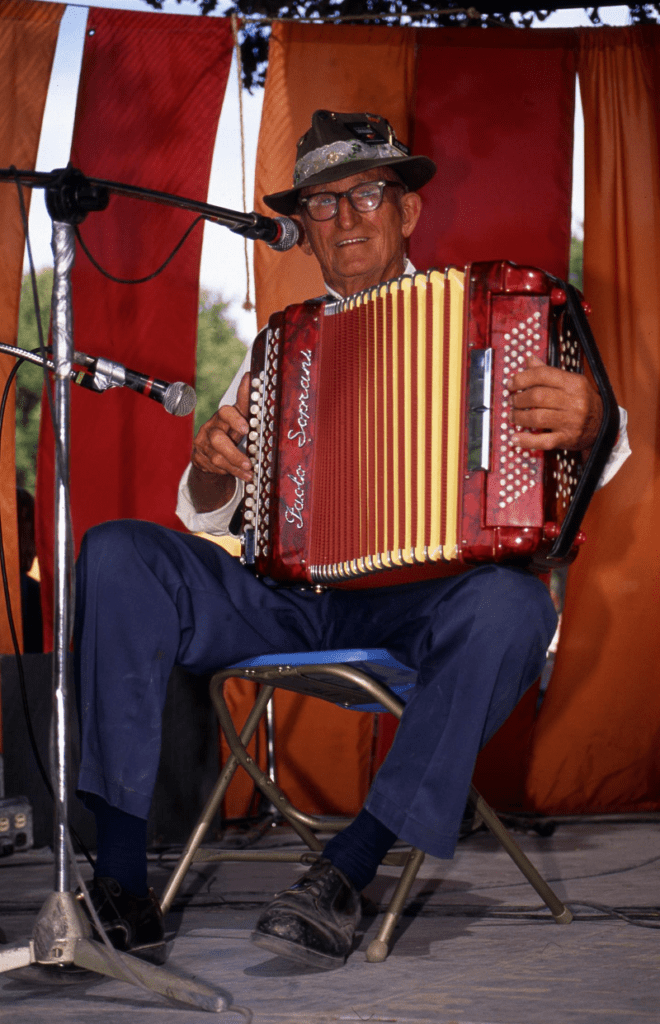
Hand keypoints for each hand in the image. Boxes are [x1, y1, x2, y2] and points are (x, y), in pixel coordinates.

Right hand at [189, 372, 251, 511]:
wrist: (209, 452)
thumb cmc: (229, 432)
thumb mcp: (239, 419)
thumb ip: (246, 403)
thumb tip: (251, 376)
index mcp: (223, 417)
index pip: (226, 412)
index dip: (235, 419)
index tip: (246, 429)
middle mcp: (210, 428)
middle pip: (218, 439)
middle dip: (234, 452)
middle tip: (249, 462)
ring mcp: (203, 444)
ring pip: (216, 457)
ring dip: (235, 466)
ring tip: (249, 473)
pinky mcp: (199, 458)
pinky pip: (214, 468)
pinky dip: (230, 473)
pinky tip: (242, 475)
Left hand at [506, 355, 602, 451]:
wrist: (604, 425)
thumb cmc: (582, 401)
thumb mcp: (570, 382)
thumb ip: (548, 373)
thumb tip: (529, 360)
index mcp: (574, 383)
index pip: (543, 375)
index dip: (522, 378)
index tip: (510, 384)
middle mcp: (574, 402)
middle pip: (538, 396)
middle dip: (519, 399)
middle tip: (512, 401)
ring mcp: (571, 421)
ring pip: (538, 418)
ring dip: (519, 417)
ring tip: (513, 415)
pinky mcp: (567, 438)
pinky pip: (543, 441)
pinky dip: (527, 440)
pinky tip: (515, 438)